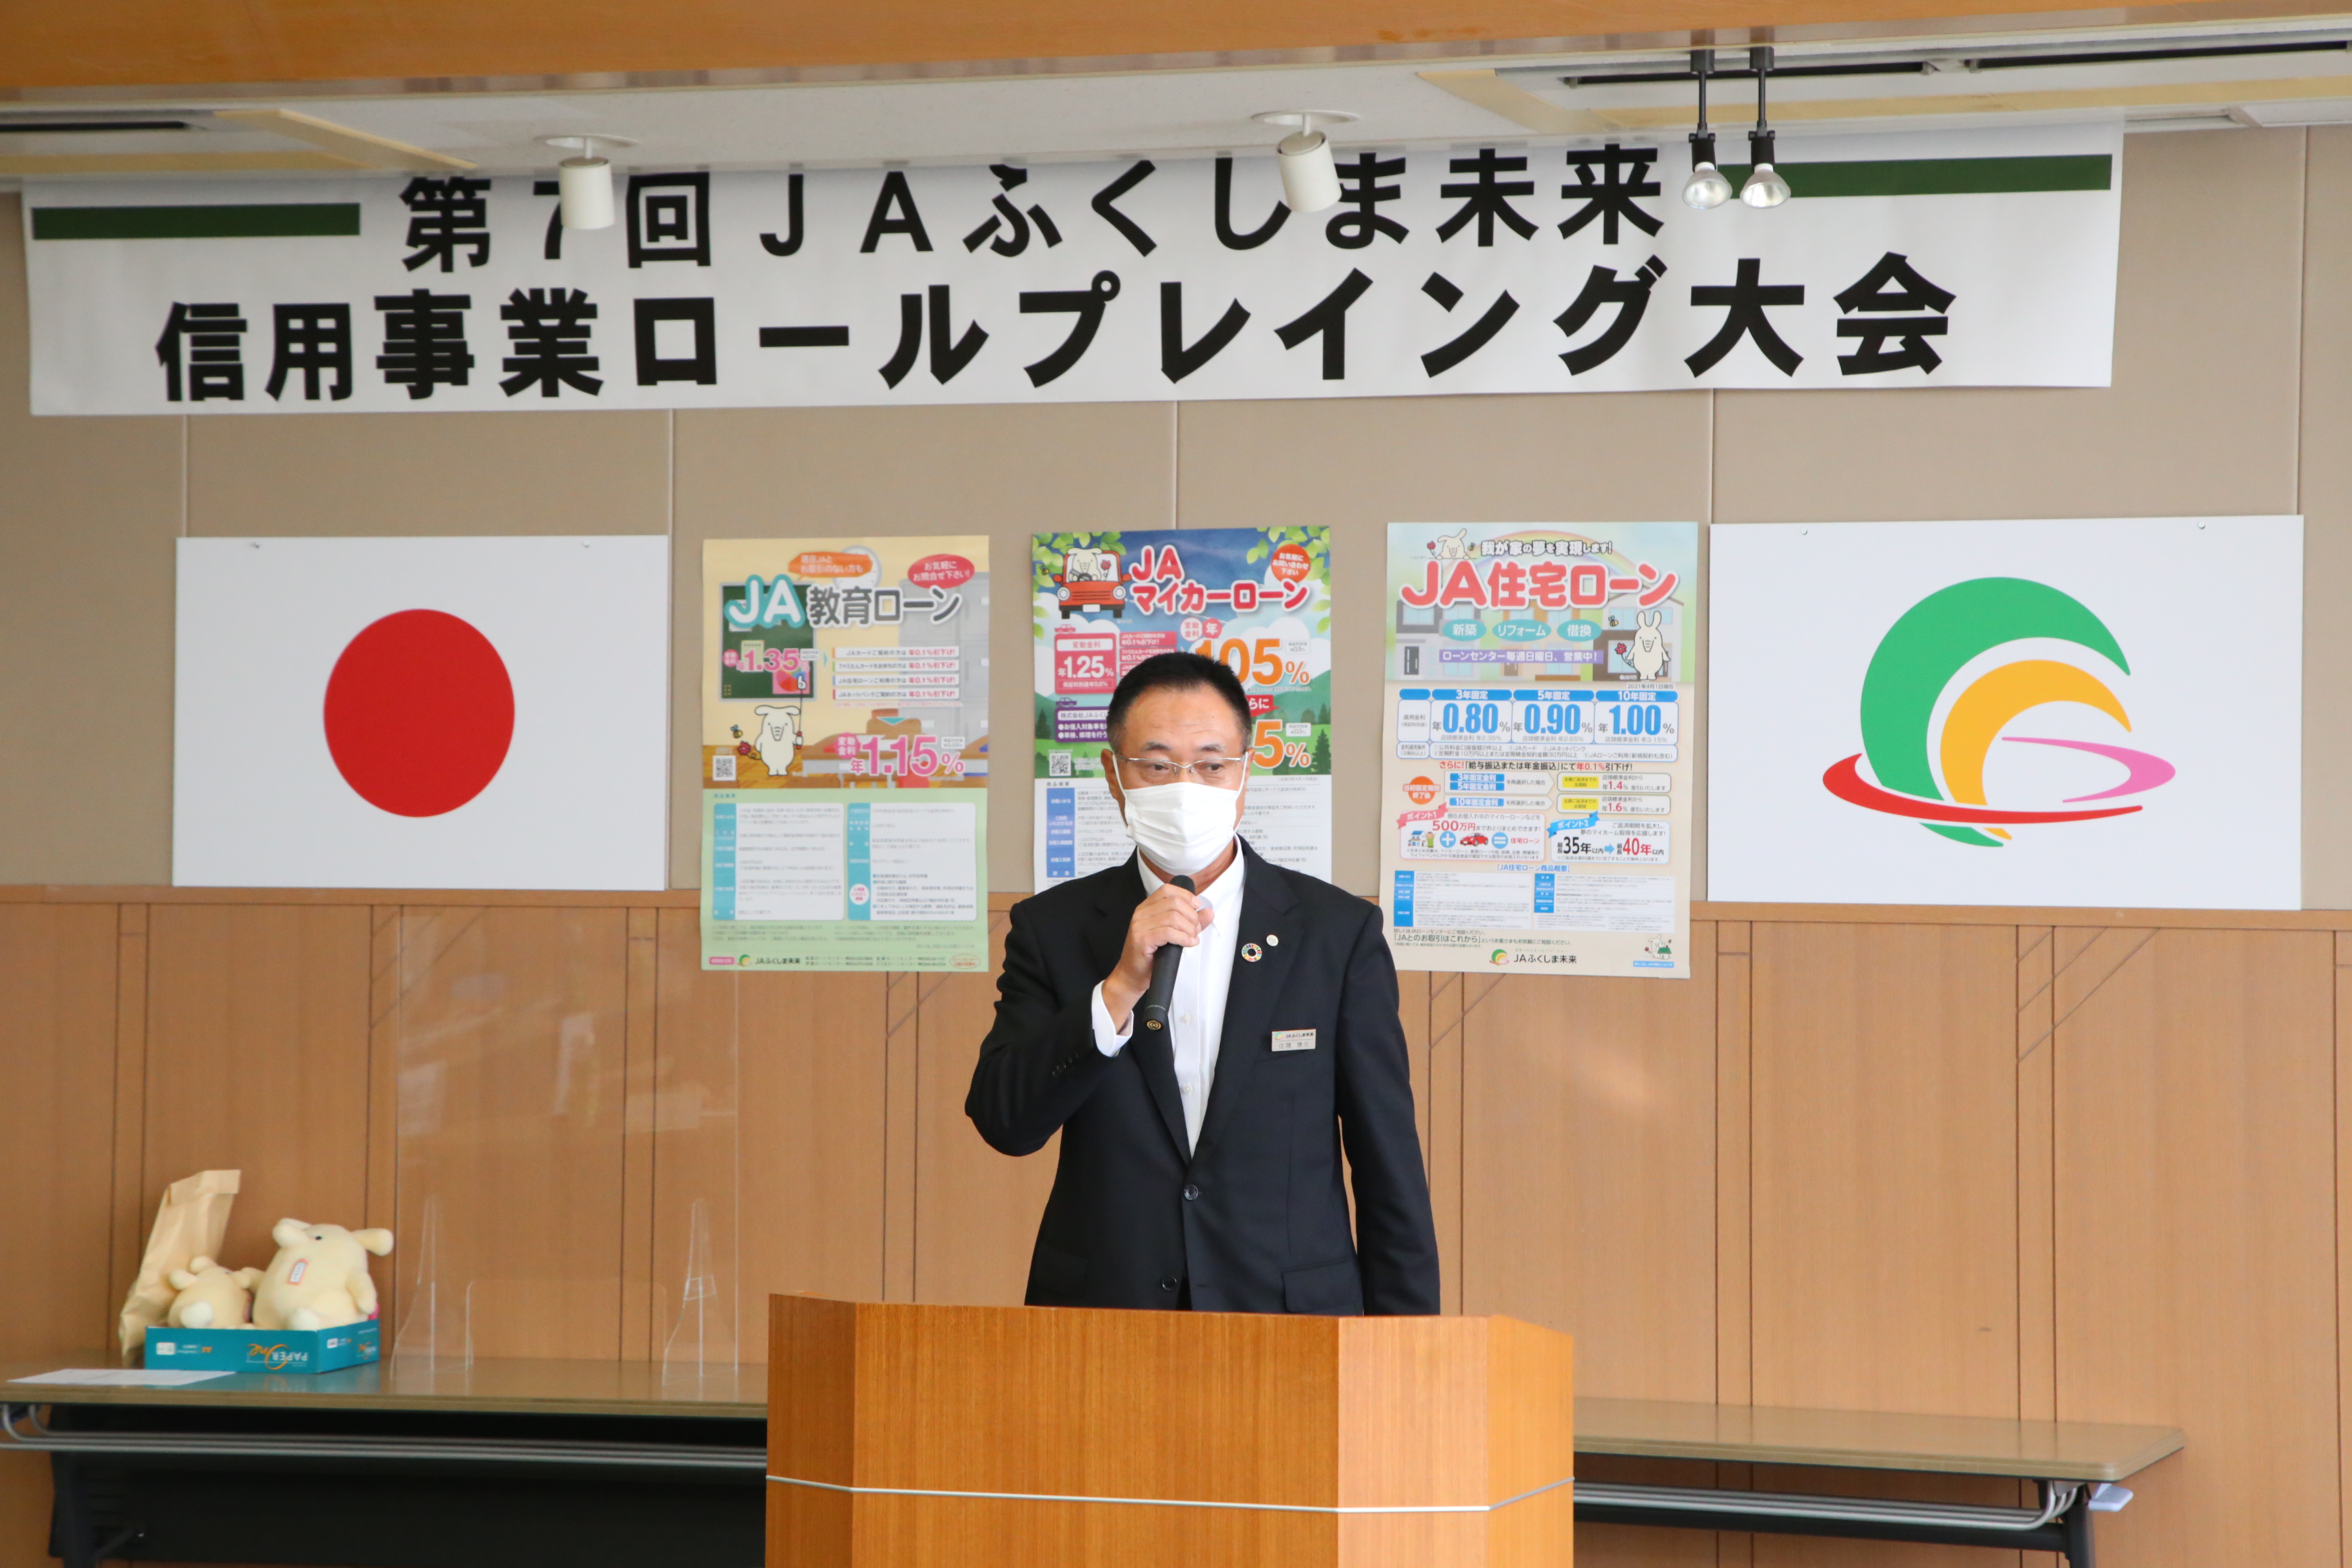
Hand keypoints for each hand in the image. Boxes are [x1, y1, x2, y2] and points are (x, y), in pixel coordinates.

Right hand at [1101, 882, 1213, 1030]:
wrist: (1132, 976)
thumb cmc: (1151, 956)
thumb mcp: (1172, 935)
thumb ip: (1190, 922)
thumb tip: (1208, 912)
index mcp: (1146, 908)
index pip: (1167, 890)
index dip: (1186, 896)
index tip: (1197, 907)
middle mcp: (1141, 913)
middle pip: (1174, 902)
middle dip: (1191, 916)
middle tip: (1195, 930)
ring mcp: (1140, 926)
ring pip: (1173, 917)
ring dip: (1189, 928)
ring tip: (1192, 938)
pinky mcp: (1142, 940)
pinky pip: (1168, 933)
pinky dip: (1183, 938)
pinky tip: (1188, 943)